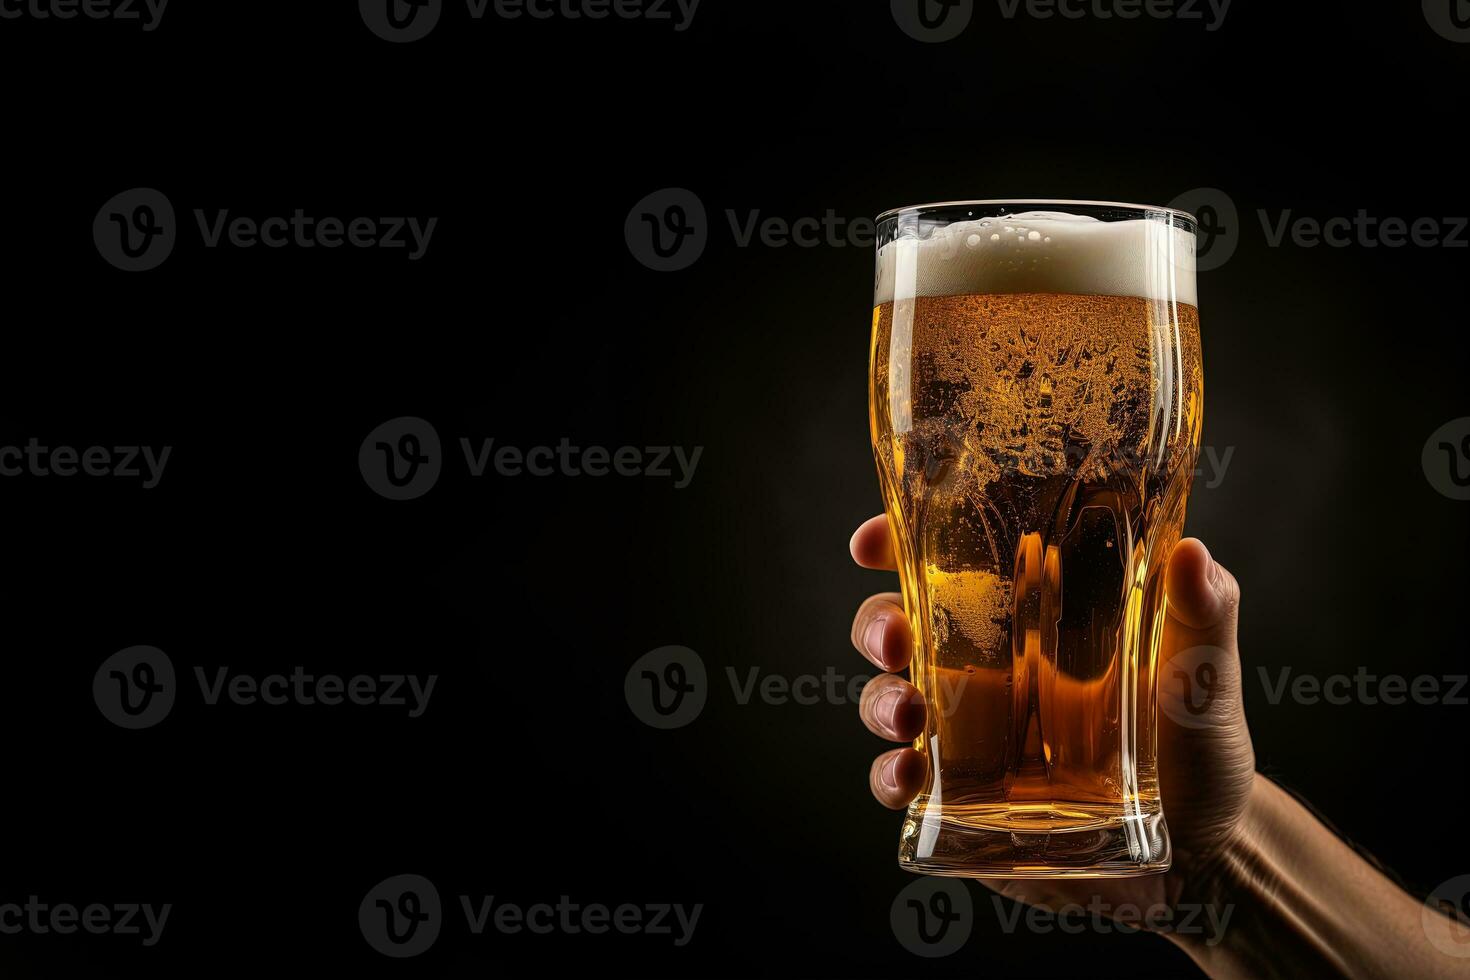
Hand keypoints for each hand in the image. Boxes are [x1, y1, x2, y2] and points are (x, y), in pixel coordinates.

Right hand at [848, 514, 1255, 923]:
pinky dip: (890, 777)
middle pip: (897, 625)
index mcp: (1032, 619)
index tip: (871, 542)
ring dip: (879, 701)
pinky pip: (902, 781)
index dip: (896, 544)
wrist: (1204, 851)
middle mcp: (987, 669)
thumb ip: (1204, 611)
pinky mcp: (963, 797)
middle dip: (876, 625)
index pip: (950, 564)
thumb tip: (1192, 552)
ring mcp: (968, 734)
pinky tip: (910, 779)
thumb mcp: (1205, 671)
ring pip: (887, 698)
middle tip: (895, 640)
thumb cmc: (1201, 744)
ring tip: (908, 718)